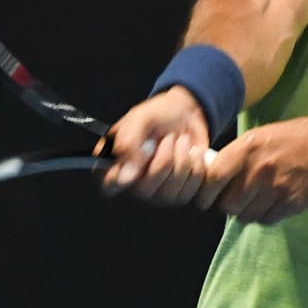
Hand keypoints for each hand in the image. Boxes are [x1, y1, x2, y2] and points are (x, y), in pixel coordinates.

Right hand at [96, 87, 213, 203]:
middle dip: (164, 159)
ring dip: (183, 159)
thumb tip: (126, 174)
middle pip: (145, 191)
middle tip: (167, 139)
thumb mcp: (140, 119)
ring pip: (172, 193)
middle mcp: (135, 184)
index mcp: (116, 164)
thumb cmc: (158, 115)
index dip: (119, 180)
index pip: (109, 186)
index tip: (136, 163)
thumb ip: (128, 143)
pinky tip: (193, 154)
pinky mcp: (182, 193)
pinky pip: (193, 191)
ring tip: (180, 142)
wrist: (186, 114)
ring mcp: (159, 192)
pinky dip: (198, 166)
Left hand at [194, 115, 307, 223]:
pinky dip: (263, 216)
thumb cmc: (297, 137)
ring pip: (245, 215)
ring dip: (245, 212)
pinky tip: (269, 203)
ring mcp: (276, 189)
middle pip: (227, 204)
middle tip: (231, 200)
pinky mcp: (291, 204)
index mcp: (248, 147)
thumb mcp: (262, 135)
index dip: (205, 192)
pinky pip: (265, 220)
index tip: (205, 197)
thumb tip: (212, 172)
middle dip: (226, 205)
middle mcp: (259, 169)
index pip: (212, 179)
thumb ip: (237, 154)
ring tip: (253, 200)